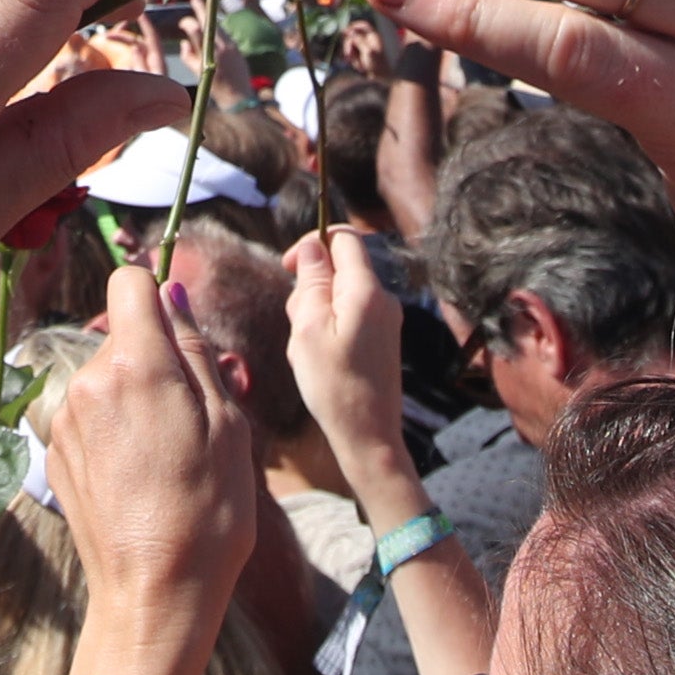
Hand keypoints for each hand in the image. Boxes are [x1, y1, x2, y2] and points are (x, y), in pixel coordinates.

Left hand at [42, 261, 264, 674]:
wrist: (153, 597)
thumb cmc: (207, 514)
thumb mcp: (228, 425)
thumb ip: (196, 351)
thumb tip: (173, 296)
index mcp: (135, 366)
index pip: (129, 283)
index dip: (160, 298)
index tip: (183, 335)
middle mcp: (88, 382)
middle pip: (122, 336)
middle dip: (158, 358)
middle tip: (198, 413)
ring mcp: (65, 420)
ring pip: (107, 377)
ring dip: (137, 396)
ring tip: (173, 453)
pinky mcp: (55, 453)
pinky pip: (90, 415)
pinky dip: (116, 429)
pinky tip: (143, 475)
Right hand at [280, 226, 415, 512]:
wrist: (369, 436)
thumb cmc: (334, 386)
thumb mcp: (309, 328)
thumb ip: (312, 281)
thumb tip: (313, 246)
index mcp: (367, 291)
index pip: (344, 238)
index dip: (312, 243)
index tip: (288, 267)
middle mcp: (383, 299)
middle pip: (338, 268)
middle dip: (309, 289)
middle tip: (297, 326)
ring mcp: (386, 319)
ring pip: (340, 295)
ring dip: (315, 314)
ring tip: (307, 351)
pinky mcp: (383, 338)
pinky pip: (349, 317)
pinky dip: (327, 331)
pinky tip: (320, 362)